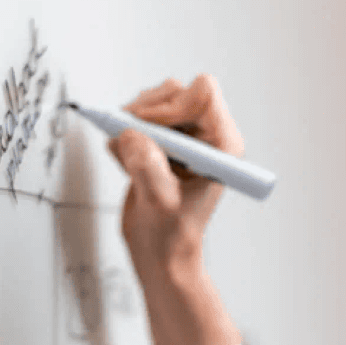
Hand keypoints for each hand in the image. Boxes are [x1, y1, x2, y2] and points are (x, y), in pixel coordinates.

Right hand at [108, 74, 245, 276]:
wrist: (160, 253)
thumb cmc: (172, 236)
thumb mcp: (159, 203)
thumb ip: (147, 167)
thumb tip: (130, 134)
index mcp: (222, 145)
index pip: (203, 94)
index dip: (170, 106)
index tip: (148, 130)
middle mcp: (207, 136)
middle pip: (175, 92)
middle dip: (146, 113)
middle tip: (130, 139)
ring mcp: (184, 137)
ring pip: (155, 101)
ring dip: (132, 123)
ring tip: (127, 157)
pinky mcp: (162, 141)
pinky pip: (138, 118)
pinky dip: (124, 134)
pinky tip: (125, 162)